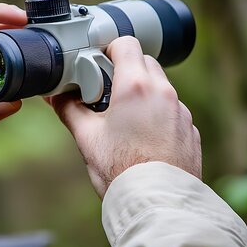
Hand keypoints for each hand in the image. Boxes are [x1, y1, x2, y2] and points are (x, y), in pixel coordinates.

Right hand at [47, 36, 200, 197]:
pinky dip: (158, 114)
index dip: (109, 49)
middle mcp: (163, 92)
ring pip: (160, 86)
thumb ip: (69, 109)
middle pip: (145, 62)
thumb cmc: (122, 170)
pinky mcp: (190, 130)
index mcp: (135, 86)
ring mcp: (181, 111)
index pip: (126, 43)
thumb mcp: (86, 137)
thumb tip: (56, 96)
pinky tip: (145, 138)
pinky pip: (172, 110)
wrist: (157, 203)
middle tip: (107, 92)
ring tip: (126, 120)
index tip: (99, 64)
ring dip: (143, 93)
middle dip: (126, 70)